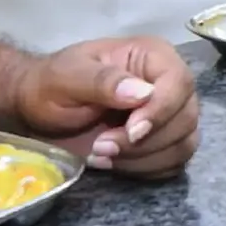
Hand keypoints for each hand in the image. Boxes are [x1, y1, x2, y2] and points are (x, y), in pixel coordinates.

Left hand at [6, 38, 198, 179]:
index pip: (179, 82)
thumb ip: (103, 82)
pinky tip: (115, 161)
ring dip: (143, 158)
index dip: (161, 111)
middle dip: (145, 142)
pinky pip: (173, 163)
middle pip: (185, 117)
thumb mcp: (67, 77)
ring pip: (183, 144)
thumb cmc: (51, 86)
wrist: (39, 110)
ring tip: (102, 152)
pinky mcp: (164, 142)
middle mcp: (168, 83)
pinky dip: (145, 169)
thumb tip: (142, 93)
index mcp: (151, 55)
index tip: (131, 132)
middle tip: (101, 145)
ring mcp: (170, 114)